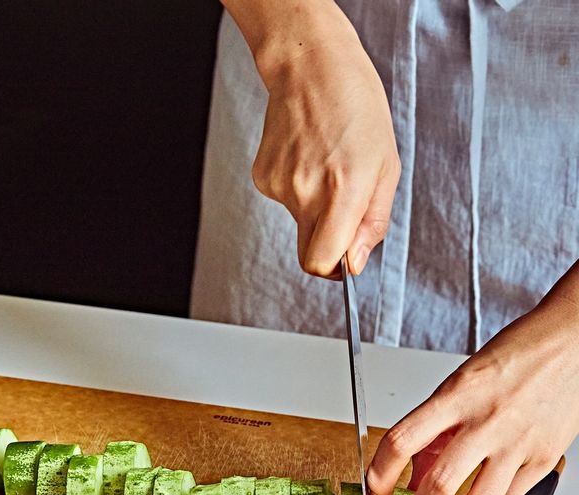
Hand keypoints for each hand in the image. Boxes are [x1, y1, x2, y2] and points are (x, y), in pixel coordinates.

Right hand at [239, 0, 399, 276]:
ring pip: (299, 224)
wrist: (311, 68)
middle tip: (342, 208)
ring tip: (326, 165)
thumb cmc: (357, 108)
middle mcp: (306, 191)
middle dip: (327, 242)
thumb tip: (355, 263)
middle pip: (308, 251)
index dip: (334, 270)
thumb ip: (373, 222)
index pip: (321, 261)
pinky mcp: (262, 178)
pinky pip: (284, 202)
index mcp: (343, 189)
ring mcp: (279, 185)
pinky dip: (298, 189)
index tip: (345, 260)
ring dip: (315, 207)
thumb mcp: (387, 166)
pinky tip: (307, 158)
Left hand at [366, 279, 578, 494]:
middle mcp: (487, 422)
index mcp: (457, 396)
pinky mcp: (542, 461)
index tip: (374, 489)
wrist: (573, 342)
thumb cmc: (517, 354)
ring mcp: (517, 445)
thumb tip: (413, 473)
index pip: (403, 440)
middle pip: (440, 483)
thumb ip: (436, 428)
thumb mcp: (461, 382)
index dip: (381, 472)